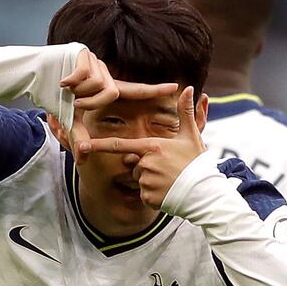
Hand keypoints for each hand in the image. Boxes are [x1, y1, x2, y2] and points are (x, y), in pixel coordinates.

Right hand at [59, 49, 178, 163]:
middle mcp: (104, 72)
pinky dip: (71, 82)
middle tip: (74, 102)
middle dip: (91, 102)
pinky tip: (61, 81)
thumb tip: (83, 158)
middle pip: (112, 92)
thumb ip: (79, 137)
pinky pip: (85, 75)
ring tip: (66, 88)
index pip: (134, 90)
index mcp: (105, 86)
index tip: (176, 87)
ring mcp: (94, 61)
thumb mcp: (68, 119)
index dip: (154, 90)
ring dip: (79, 92)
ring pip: (98, 84)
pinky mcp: (83, 53)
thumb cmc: (52, 96)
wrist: (32, 75)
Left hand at [81, 86, 205, 208]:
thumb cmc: (196, 163)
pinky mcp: (148, 198)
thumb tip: (188, 88)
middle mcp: (146, 163)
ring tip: (170, 181)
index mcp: (152, 147)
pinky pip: (144, 195)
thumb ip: (185, 112)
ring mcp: (146, 182)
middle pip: (135, 165)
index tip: (82, 146)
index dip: (99, 145)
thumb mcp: (191, 136)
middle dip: (147, 168)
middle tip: (168, 170)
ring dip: (151, 181)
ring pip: (140, 180)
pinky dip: (153, 195)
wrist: (204, 192)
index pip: (119, 145)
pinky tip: (167, 192)